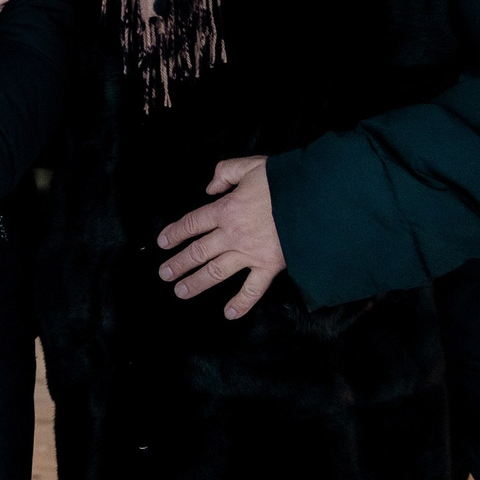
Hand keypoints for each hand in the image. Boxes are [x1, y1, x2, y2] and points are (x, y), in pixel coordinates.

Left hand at [155, 156, 285, 319]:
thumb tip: (209, 187)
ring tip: (180, 291)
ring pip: (216, 271)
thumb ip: (225, 173)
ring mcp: (250, 252)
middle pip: (198, 251)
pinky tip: (228, 313)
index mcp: (226, 209)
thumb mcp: (250, 166)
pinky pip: (252, 289)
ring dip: (196, 283)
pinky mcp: (270, 266)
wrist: (316, 199)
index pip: (192, 223)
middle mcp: (233, 234)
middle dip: (178, 263)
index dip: (175, 233)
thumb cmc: (285, 180)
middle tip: (164, 274)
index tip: (163, 242)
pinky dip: (241, 303)